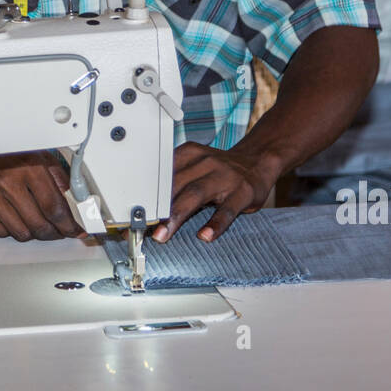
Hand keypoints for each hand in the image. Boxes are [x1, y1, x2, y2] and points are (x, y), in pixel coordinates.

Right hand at [0, 152, 84, 241]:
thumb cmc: (8, 150)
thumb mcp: (40, 156)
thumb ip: (59, 179)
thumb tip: (76, 204)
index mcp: (29, 167)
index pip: (54, 207)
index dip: (68, 225)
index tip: (75, 230)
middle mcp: (8, 181)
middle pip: (39, 225)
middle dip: (54, 234)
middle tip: (59, 232)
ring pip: (20, 233)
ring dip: (33, 233)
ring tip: (36, 223)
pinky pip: (0, 232)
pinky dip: (11, 230)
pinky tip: (15, 219)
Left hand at [152, 142, 277, 243]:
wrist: (257, 162)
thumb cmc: (220, 171)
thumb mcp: (195, 167)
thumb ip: (174, 183)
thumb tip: (145, 209)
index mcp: (190, 154)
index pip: (163, 175)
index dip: (146, 196)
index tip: (133, 215)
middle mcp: (206, 162)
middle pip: (176, 185)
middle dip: (157, 209)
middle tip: (142, 229)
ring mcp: (226, 176)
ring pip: (197, 194)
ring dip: (177, 216)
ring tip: (163, 235)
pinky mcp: (243, 192)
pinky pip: (227, 209)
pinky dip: (216, 223)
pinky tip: (206, 236)